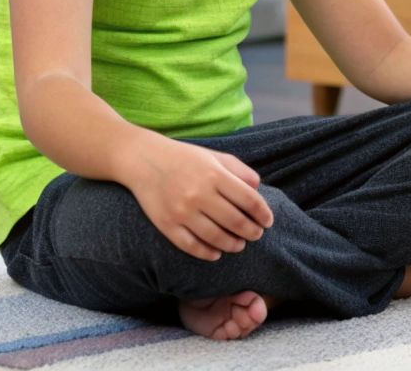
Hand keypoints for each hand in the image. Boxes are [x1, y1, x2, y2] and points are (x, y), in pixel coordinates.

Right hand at [123, 136, 274, 261]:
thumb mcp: (213, 156)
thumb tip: (258, 189)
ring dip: (233, 245)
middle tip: (256, 235)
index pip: (249, 200)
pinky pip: (192, 246)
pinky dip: (208, 253)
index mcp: (214, 174)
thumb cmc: (183, 158)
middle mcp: (199, 194)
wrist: (142, 160)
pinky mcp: (167, 225)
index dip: (263, 213)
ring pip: (216, 238)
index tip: (268, 221)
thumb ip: (238, 170)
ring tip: (239, 245)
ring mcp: (182, 211)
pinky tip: (216, 253)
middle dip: (252, 232)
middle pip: (236, 222)